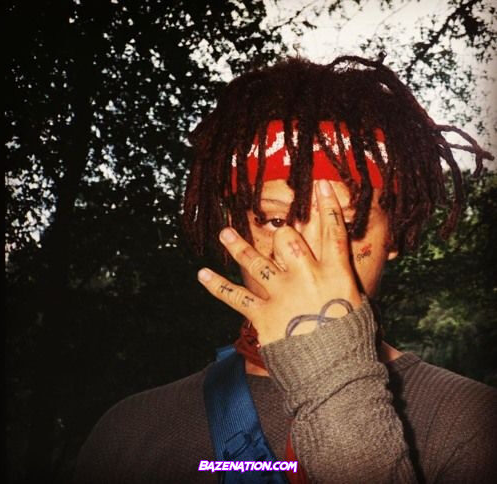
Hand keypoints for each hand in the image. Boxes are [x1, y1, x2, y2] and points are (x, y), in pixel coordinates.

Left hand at [197, 180, 361, 345]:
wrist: (335, 373)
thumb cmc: (351, 341)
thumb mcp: (358, 307)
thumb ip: (344, 284)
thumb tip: (337, 271)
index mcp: (334, 273)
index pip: (332, 231)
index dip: (327, 205)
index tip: (319, 185)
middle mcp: (305, 276)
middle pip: (288, 238)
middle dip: (283, 233)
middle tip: (280, 235)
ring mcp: (281, 294)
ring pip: (255, 260)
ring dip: (237, 245)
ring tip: (224, 232)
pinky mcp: (263, 314)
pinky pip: (235, 296)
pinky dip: (216, 285)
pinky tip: (201, 273)